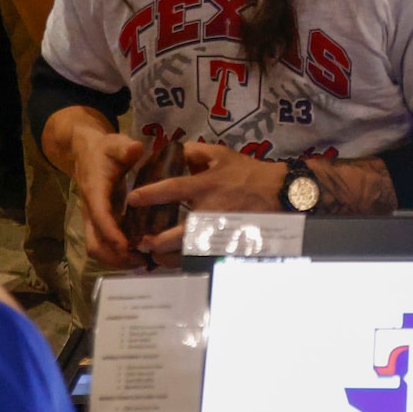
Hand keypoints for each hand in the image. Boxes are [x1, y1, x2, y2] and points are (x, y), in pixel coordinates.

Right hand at [59, 123, 149, 269]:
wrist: (86, 154)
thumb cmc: (104, 150)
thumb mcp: (114, 143)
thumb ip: (124, 147)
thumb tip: (136, 148)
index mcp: (94, 192)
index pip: (100, 217)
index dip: (112, 234)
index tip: (128, 247)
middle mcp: (90, 210)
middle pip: (95, 243)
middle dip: (116, 256)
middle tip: (142, 261)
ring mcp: (93, 219)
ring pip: (97, 248)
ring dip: (117, 259)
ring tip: (143, 263)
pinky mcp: (99, 223)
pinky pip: (104, 244)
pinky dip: (118, 254)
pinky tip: (139, 255)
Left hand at [127, 141, 288, 256]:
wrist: (280, 193)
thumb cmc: (249, 173)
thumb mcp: (223, 154)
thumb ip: (196, 151)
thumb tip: (172, 151)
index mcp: (206, 186)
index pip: (173, 189)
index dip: (150, 194)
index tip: (132, 199)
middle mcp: (210, 210)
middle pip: (178, 231)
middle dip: (157, 239)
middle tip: (140, 241)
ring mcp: (219, 230)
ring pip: (189, 249)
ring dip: (168, 255)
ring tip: (152, 255)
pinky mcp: (228, 243)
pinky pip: (203, 256)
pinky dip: (186, 260)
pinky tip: (175, 260)